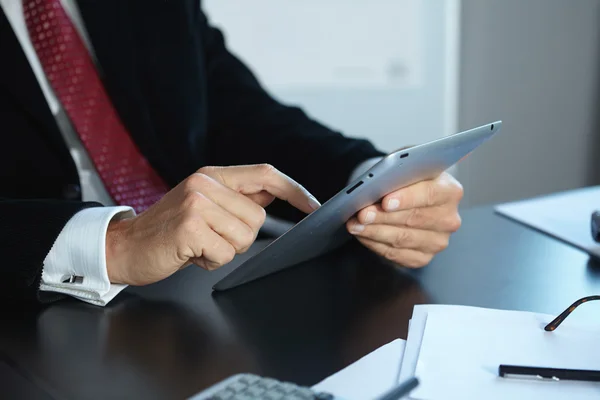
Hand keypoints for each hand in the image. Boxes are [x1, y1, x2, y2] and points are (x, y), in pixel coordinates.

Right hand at [105, 164, 319, 284]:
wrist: (124, 246)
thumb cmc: (168, 230)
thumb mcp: (203, 204)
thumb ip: (237, 197)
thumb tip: (275, 193)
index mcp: (212, 175)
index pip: (266, 174)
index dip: (295, 190)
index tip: (315, 206)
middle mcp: (205, 183)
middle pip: (257, 217)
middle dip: (239, 237)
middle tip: (209, 238)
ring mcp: (196, 203)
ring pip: (244, 237)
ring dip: (224, 250)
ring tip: (198, 244)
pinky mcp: (190, 226)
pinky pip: (225, 252)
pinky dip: (210, 261)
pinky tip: (190, 253)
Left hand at [346, 172, 462, 267]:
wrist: (409, 194)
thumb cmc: (407, 178)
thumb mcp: (405, 166)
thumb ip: (398, 171)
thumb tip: (378, 184)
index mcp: (450, 191)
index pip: (430, 194)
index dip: (407, 198)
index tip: (386, 202)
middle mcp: (449, 219)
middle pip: (413, 219)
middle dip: (383, 217)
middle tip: (362, 214)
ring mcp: (438, 241)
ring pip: (402, 239)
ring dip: (374, 232)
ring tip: (355, 224)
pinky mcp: (423, 257)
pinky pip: (396, 254)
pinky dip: (375, 244)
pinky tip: (362, 235)